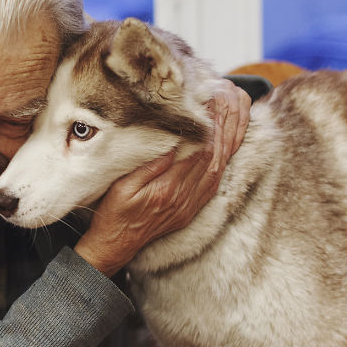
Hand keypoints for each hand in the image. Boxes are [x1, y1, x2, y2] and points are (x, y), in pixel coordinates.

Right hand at [74, 79, 250, 276]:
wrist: (115, 246)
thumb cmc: (113, 214)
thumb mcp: (122, 186)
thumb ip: (149, 165)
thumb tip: (173, 143)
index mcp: (168, 189)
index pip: (198, 151)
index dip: (209, 125)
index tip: (213, 102)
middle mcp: (184, 197)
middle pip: (214, 157)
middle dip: (224, 127)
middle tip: (230, 101)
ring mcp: (190, 205)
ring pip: (218, 168)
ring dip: (228, 142)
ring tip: (234, 116)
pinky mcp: (190, 209)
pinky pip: (214, 183)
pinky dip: (223, 161)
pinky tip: (226, 147)